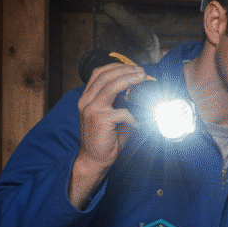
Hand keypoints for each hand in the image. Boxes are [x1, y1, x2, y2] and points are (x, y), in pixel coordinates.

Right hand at [68, 63, 150, 208]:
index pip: (99, 74)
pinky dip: (134, 115)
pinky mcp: (100, 119)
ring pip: (111, 86)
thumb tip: (137, 93)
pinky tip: (140, 122)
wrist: (94, 159)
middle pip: (106, 76)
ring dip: (129, 80)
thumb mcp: (110, 117)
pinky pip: (123, 112)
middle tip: (141, 71)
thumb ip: (119, 104)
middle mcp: (86, 101)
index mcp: (87, 98)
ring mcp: (91, 109)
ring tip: (142, 79)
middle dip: (125, 70)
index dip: (116, 67)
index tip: (132, 67)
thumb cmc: (105, 139)